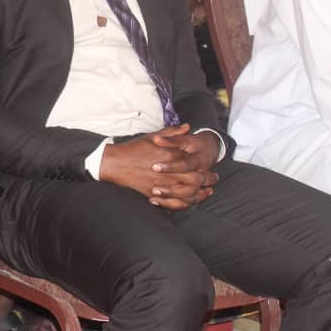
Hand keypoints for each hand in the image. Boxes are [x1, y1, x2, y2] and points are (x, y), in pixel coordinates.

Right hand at [99, 125, 218, 209]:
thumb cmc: (134, 148)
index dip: (205, 164)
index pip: (194, 161)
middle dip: (208, 179)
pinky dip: (185, 203)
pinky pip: (175, 203)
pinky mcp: (155, 195)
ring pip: (189, 193)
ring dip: (201, 193)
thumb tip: (187, 127)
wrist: (115, 163)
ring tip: (208, 192)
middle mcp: (169, 172)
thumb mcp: (153, 136)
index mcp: (170, 155)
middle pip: (196, 178)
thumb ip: (172, 133)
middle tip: (215, 178)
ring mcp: (162, 185)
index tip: (212, 164)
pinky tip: (191, 201)